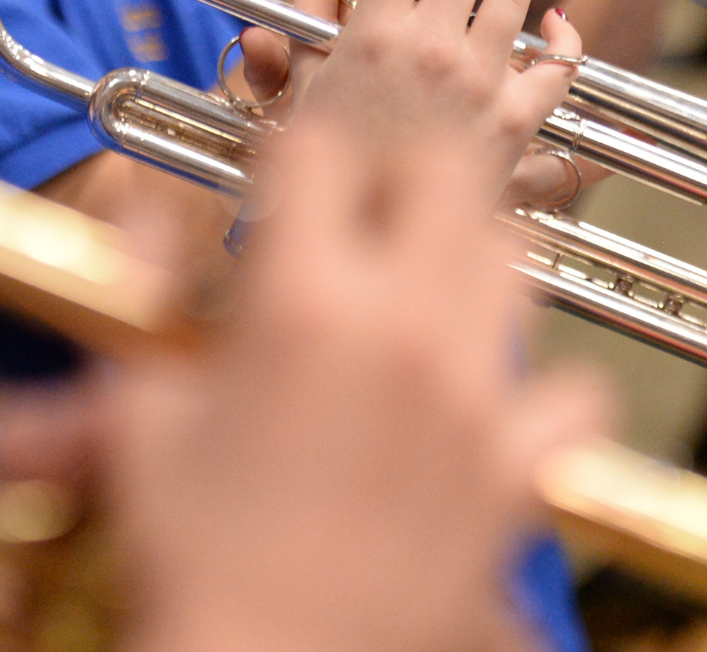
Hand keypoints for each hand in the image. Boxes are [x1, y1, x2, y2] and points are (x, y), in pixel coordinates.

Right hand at [0, 59, 612, 651]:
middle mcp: (405, 327)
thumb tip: (132, 211)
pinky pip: (574, 394)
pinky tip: (496, 401)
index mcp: (303, 301)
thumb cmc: (191, 556)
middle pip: (446, 174)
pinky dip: (546, 389)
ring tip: (421, 290)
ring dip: (468, 258)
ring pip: (512, 262)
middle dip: (403, 174)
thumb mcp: (138, 413)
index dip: (298, 150)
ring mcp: (474, 396)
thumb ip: (142, 294)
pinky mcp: (518, 469)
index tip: (287, 175)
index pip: (321, 152)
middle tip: (365, 212)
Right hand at [243, 0, 584, 178]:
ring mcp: (481, 84)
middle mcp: (435, 52)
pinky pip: (559, 68)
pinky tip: (555, 22)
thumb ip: (307, 14)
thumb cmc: (323, 165)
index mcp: (376, 37)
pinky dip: (564, 38)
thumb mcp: (298, 84)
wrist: (362, 236)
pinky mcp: (515, 121)